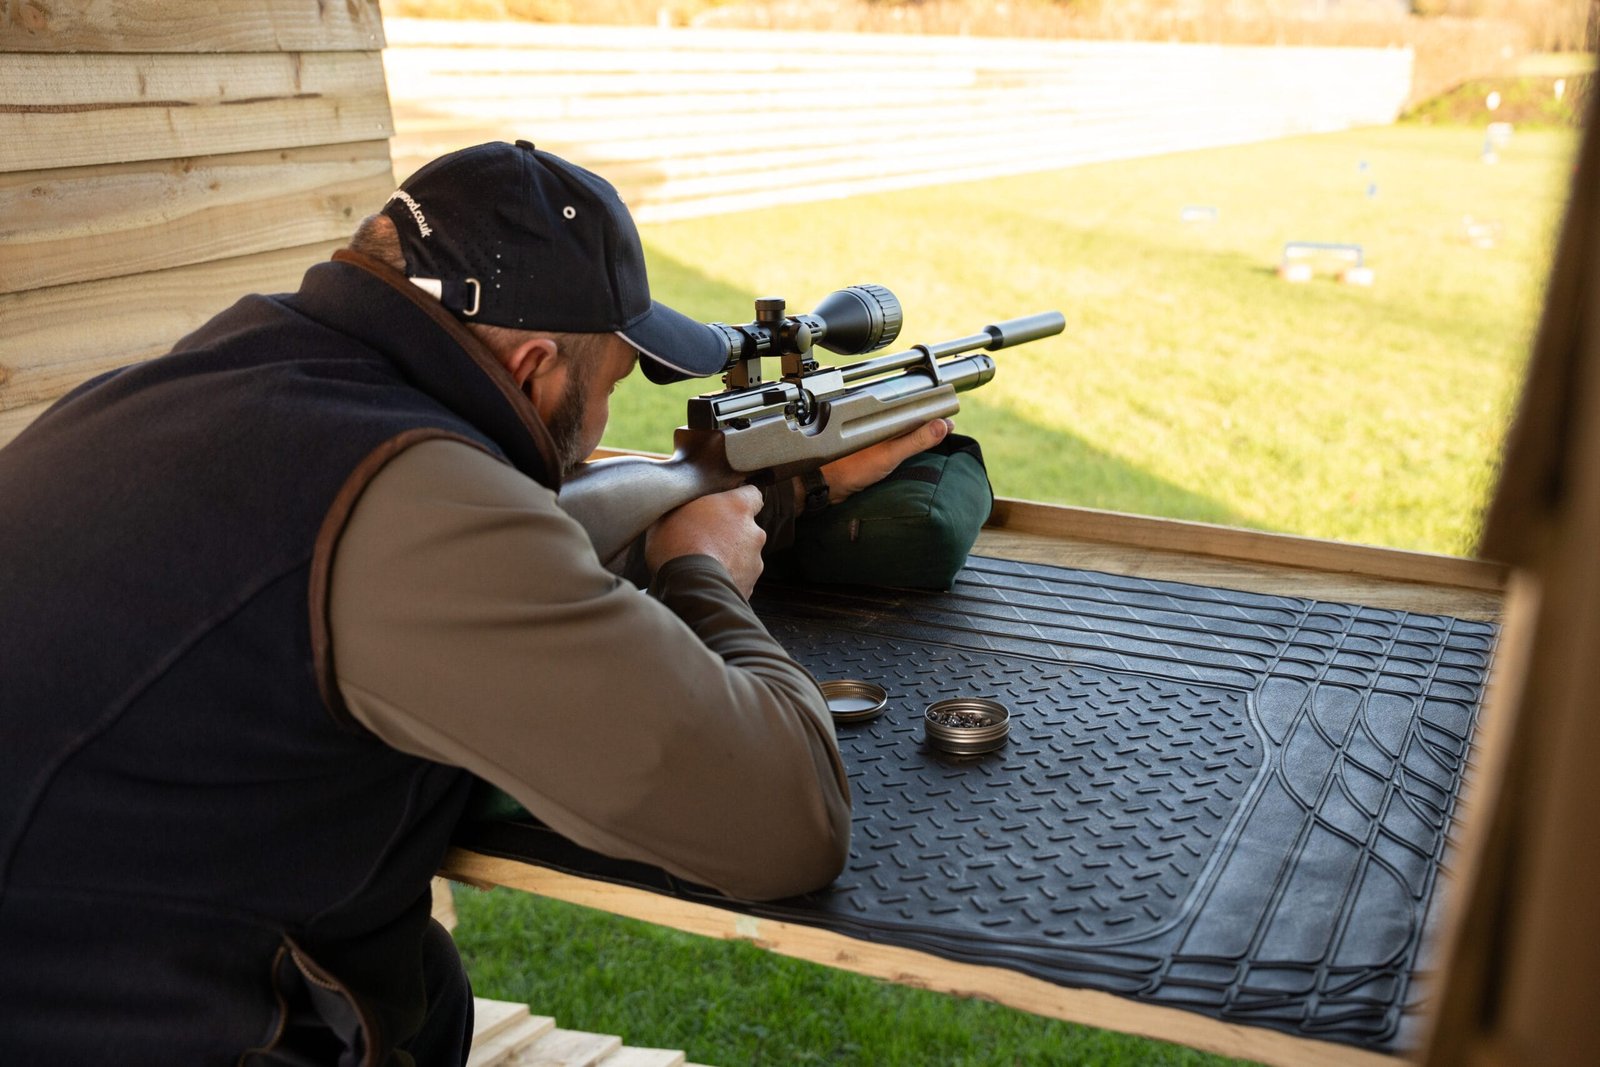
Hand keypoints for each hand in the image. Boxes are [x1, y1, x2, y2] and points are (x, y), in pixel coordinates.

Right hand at [645, 485, 766, 597]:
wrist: (690, 587)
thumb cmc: (677, 545)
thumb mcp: (668, 516)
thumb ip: (683, 509)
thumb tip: (676, 511)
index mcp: (737, 507)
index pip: (752, 494)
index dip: (740, 500)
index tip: (727, 506)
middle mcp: (753, 532)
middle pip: (746, 528)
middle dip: (730, 534)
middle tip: (705, 541)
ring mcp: (755, 561)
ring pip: (744, 556)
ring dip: (729, 559)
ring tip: (704, 567)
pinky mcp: (750, 586)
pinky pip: (739, 579)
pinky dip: (727, 580)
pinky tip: (707, 583)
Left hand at [811, 418, 952, 504]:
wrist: (828, 486)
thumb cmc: (850, 468)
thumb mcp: (890, 454)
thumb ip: (915, 440)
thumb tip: (941, 426)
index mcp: (883, 418)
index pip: (913, 408)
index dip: (933, 412)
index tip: (949, 420)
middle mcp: (878, 424)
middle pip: (909, 417)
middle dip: (928, 421)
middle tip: (946, 427)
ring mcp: (875, 437)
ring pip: (902, 430)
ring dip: (918, 432)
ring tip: (935, 435)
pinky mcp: (871, 450)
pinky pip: (895, 442)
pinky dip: (907, 444)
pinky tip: (912, 449)